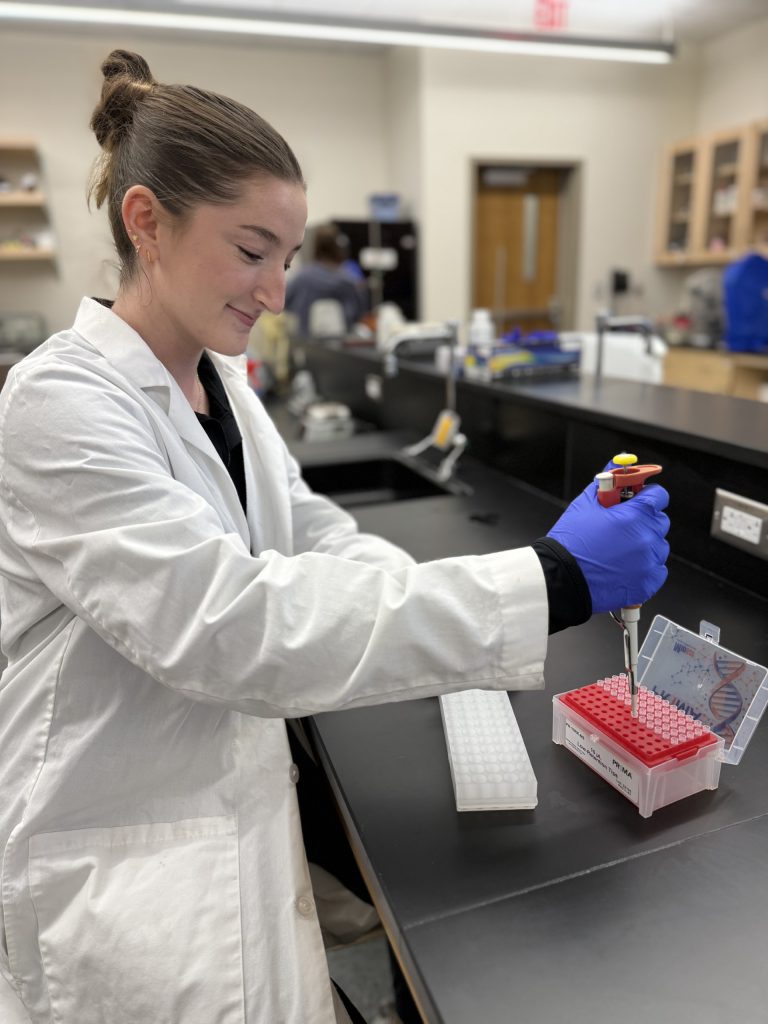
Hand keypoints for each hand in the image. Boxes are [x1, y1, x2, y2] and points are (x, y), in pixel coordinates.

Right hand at [547, 474, 669, 613]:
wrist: (561, 578)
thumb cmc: (570, 543)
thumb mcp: (585, 504)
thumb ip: (606, 483)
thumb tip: (614, 466)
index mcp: (635, 515)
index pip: (659, 496)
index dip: (648, 495)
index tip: (639, 498)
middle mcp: (646, 538)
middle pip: (659, 521)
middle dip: (644, 520)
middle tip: (622, 527)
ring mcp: (649, 562)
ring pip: (659, 546)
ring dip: (645, 545)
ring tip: (620, 550)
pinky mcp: (647, 583)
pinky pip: (658, 570)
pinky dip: (645, 568)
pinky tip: (625, 566)